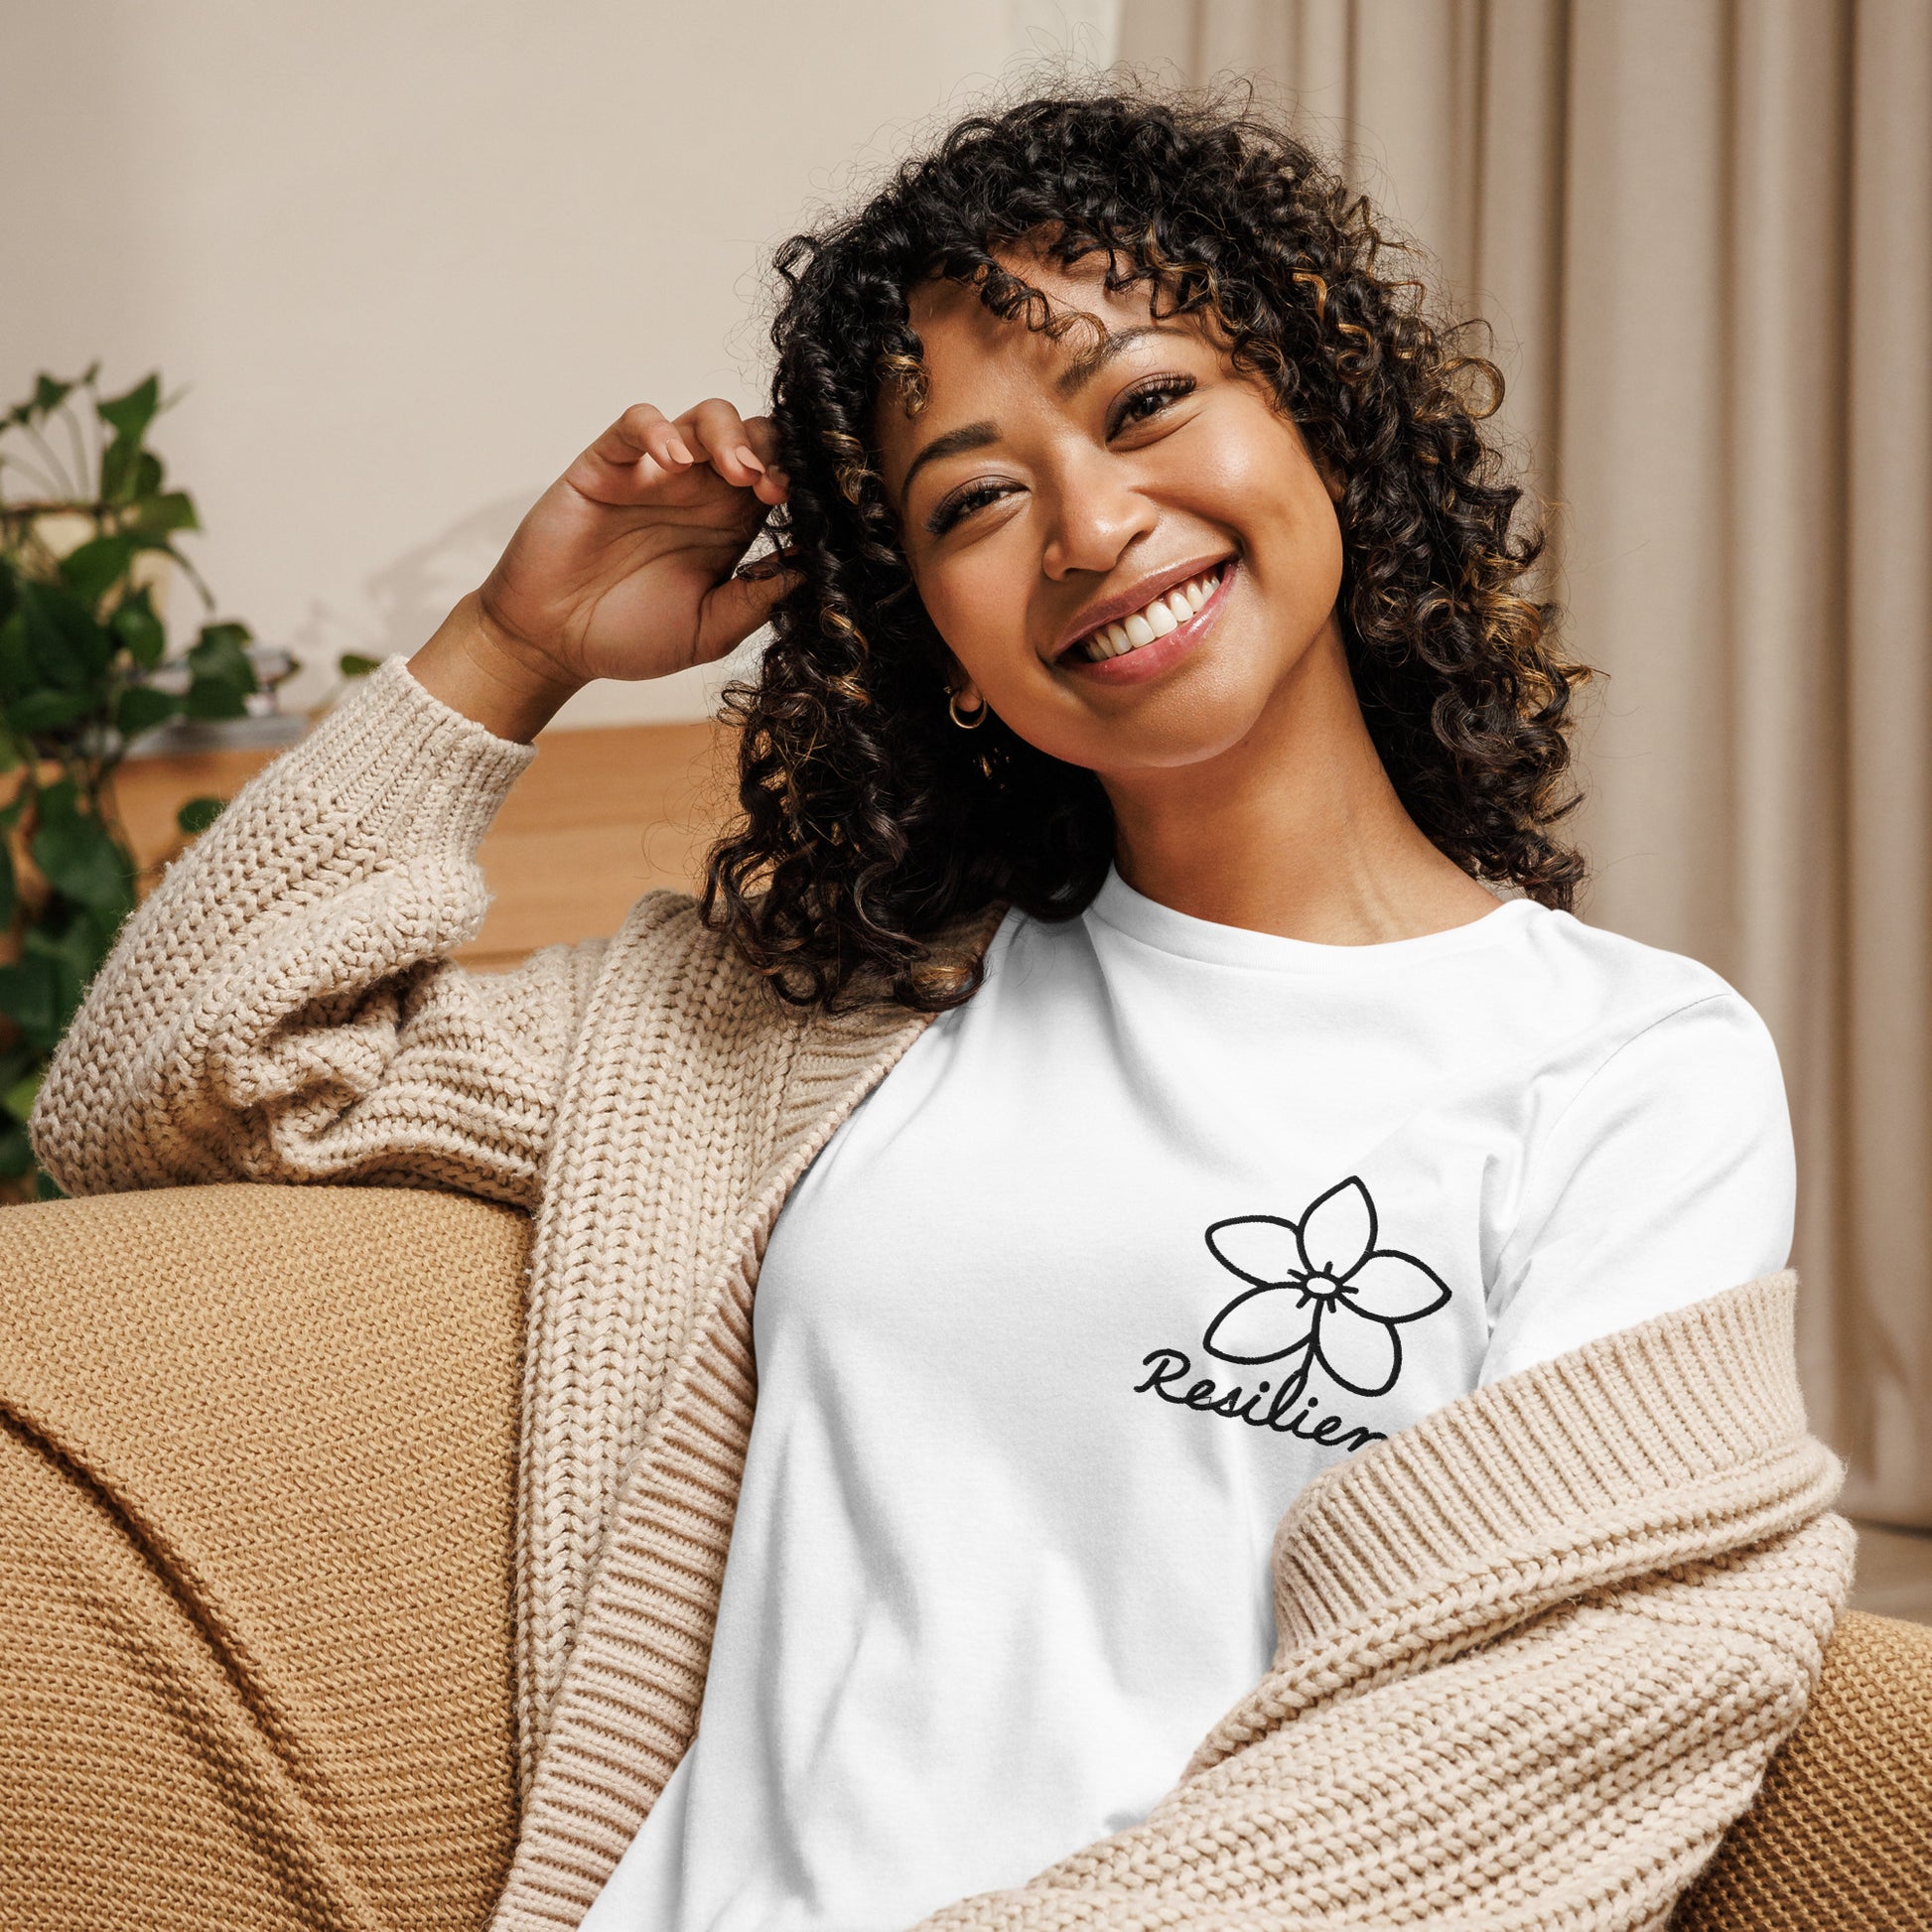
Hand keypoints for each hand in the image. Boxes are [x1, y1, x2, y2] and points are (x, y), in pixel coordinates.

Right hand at [412, 399, 795, 739]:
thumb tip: (811, 571)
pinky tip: (672, 461)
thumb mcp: (709, 631)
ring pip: (704, 419)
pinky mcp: (607, 464)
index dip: (796, 482)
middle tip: (773, 488)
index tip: (801, 508)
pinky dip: (659, 430)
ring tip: (738, 471)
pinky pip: (636, 424)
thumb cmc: (630, 637)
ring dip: (729, 435)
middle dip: (772, 451)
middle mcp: (699, 491)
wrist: (554, 644)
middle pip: (752, 437)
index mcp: (730, 526)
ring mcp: (654, 473)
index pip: (778, 478)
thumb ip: (756, 601)